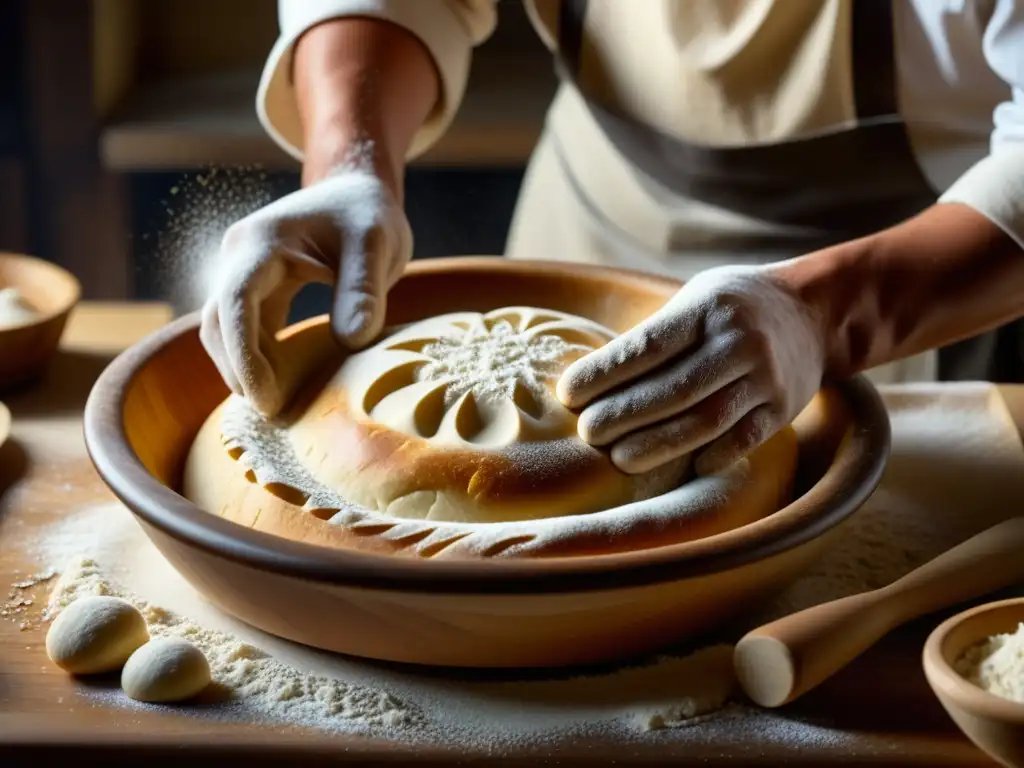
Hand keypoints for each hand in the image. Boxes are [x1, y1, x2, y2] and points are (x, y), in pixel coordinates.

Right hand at [200, 168, 411, 416]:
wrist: (357, 193)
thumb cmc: (367, 214)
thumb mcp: (375, 244)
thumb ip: (363, 289)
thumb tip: (351, 341)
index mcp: (261, 241)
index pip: (236, 302)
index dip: (243, 354)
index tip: (263, 396)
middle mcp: (239, 255)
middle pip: (218, 321)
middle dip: (237, 370)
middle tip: (271, 413)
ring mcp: (243, 272)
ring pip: (224, 330)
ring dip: (242, 368)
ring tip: (275, 408)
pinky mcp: (257, 289)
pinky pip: (245, 330)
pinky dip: (256, 359)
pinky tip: (278, 387)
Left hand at [556, 264, 825, 476]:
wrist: (814, 311)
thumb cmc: (732, 307)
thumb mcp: (696, 298)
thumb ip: (657, 335)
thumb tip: (590, 380)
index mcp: (709, 308)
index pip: (648, 344)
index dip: (605, 372)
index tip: (569, 392)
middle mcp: (740, 341)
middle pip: (673, 388)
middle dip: (624, 413)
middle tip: (587, 432)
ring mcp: (767, 377)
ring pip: (706, 419)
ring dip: (658, 444)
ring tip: (619, 457)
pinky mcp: (783, 408)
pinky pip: (744, 439)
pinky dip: (710, 457)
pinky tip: (678, 468)